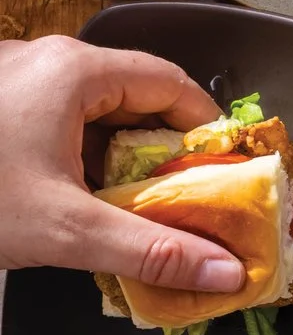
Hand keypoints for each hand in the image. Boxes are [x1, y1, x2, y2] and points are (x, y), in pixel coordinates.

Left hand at [0, 36, 240, 290]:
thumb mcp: (65, 230)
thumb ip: (154, 250)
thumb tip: (227, 274)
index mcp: (75, 71)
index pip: (175, 84)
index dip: (208, 132)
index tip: (224, 175)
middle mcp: (45, 60)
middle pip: (136, 96)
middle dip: (162, 152)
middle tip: (177, 201)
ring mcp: (10, 77)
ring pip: (93, 111)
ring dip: (116, 159)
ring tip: (124, 208)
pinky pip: (53, 120)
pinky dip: (75, 157)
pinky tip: (71, 200)